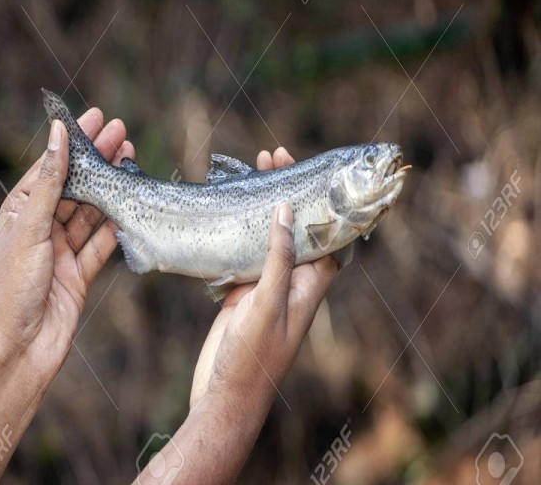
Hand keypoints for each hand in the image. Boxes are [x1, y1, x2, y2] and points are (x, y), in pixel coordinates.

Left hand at [0, 108, 134, 377]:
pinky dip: (118, 224)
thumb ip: (49, 183)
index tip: (95, 118)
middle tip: (122, 133)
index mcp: (21, 214)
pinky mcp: (81, 270)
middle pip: (77, 187)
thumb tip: (57, 136)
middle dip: (99, 160)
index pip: (51, 168)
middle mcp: (42, 228)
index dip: (74, 142)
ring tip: (132, 161)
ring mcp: (63, 250)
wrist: (24, 348)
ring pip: (93, 211)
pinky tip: (133, 205)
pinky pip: (104, 241)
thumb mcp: (29, 229)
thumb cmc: (14, 289)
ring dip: (112, 189)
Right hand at [190, 147, 338, 409]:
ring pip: (271, 236)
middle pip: (297, 227)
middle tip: (273, 157)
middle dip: (289, 191)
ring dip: (265, 206)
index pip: (327, 233)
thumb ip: (279, 258)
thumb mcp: (269, 303)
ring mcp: (267, 284)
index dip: (323, 201)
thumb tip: (286, 211)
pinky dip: (243, 228)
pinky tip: (232, 209)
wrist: (224, 394)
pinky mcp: (244, 289)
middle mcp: (294, 280)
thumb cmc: (253, 357)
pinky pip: (247, 251)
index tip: (309, 169)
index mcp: (311, 284)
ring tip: (253, 172)